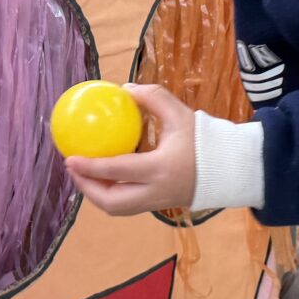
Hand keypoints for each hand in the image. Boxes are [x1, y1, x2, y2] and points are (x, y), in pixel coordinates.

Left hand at [65, 83, 196, 216]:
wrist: (230, 168)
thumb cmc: (204, 140)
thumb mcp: (179, 113)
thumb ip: (153, 97)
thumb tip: (125, 89)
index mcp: (159, 168)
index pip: (116, 171)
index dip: (89, 167)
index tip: (69, 158)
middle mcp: (156, 191)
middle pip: (111, 202)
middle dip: (86, 188)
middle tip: (73, 169)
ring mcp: (158, 203)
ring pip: (117, 209)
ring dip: (96, 194)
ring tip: (84, 175)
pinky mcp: (159, 207)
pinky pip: (128, 206)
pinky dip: (111, 195)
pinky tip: (104, 178)